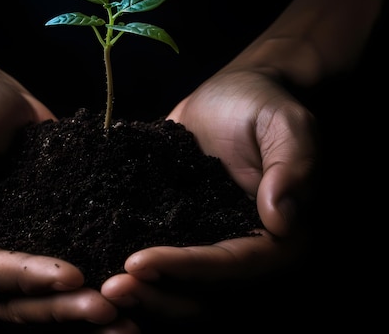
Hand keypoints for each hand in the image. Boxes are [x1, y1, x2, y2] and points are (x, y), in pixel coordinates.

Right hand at [0, 70, 121, 326]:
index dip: (24, 278)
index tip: (70, 276)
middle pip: (15, 300)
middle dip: (60, 308)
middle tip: (109, 310)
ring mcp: (10, 255)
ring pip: (41, 299)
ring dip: (79, 311)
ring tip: (125, 317)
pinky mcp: (40, 243)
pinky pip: (62, 276)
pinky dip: (89, 288)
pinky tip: (127, 294)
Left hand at [102, 67, 316, 318]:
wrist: (232, 95)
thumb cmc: (263, 104)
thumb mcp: (286, 123)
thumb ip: (293, 165)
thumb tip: (281, 218)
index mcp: (278, 237)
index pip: (234, 264)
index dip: (187, 268)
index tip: (139, 263)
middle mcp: (244, 249)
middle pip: (203, 289)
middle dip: (157, 293)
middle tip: (110, 288)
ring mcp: (209, 243)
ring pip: (178, 286)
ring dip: (142, 292)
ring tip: (100, 286)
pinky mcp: (181, 232)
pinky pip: (159, 259)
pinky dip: (133, 270)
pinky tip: (95, 263)